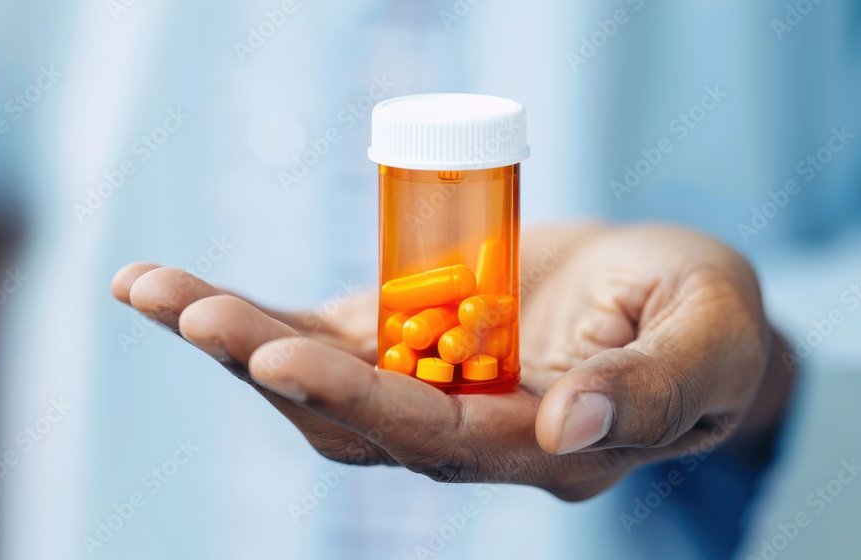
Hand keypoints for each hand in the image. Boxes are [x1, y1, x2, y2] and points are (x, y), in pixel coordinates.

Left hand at [111, 224, 791, 499]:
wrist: (674, 301)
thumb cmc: (706, 319)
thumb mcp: (709, 338)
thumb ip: (654, 386)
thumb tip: (571, 425)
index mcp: (542, 447)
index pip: (439, 440)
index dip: (359, 400)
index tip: (281, 357)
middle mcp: (469, 435)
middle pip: (351, 417)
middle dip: (268, 363)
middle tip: (187, 311)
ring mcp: (429, 389)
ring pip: (317, 381)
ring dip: (235, 338)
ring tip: (151, 289)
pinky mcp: (406, 344)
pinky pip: (319, 335)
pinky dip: (251, 315)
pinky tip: (182, 292)